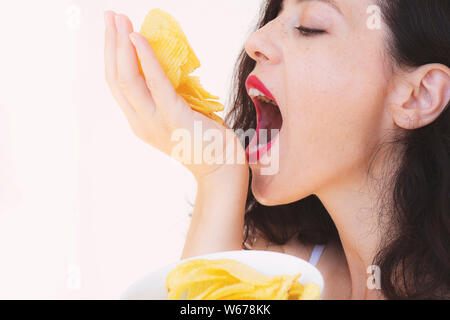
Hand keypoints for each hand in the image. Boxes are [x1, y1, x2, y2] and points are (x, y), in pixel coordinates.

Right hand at [104, 11, 246, 179]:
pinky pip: (155, 83)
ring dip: (121, 46)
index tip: (112, 31)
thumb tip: (162, 65)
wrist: (221, 168)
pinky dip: (145, 58)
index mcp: (140, 122)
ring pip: (127, 79)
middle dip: (110, 45)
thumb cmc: (204, 140)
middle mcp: (140, 123)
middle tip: (110, 16)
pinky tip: (138, 38)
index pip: (117, 86)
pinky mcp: (173, 118)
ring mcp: (154, 122)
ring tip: (120, 20)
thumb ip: (165, 97)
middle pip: (115, 79)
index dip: (111, 56)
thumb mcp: (177, 116)